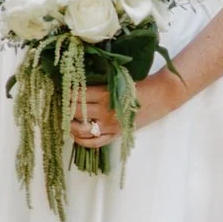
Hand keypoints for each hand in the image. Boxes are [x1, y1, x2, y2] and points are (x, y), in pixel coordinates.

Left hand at [67, 69, 187, 147]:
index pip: (76, 95)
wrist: (160, 96)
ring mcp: (110, 126)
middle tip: (62, 102)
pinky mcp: (116, 134)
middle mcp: (105, 112)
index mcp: (105, 94)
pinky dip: (82, 141)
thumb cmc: (140, 83)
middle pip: (75, 112)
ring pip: (81, 130)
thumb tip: (77, 81)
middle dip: (65, 107)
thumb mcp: (119, 78)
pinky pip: (94, 143)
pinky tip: (75, 134)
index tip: (62, 89)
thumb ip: (99, 83)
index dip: (66, 93)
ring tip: (66, 119)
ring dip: (70, 125)